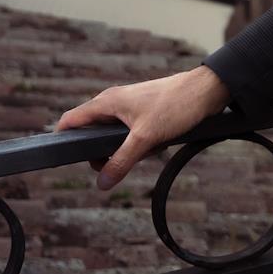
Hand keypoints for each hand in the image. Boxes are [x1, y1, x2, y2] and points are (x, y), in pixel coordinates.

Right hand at [55, 65, 231, 189]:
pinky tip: (161, 144)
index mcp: (107, 102)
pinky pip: (135, 136)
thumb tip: (102, 183)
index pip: (70, 120)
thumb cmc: (176, 105)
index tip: (67, 158)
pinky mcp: (146, 113)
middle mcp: (115, 103)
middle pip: (92, 135)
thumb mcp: (145, 137)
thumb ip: (121, 160)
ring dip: (131, 149)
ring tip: (151, 147)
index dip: (63, 139)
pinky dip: (144, 144)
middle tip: (124, 160)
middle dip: (106, 152)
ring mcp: (131, 108)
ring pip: (117, 138)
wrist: (209, 90)